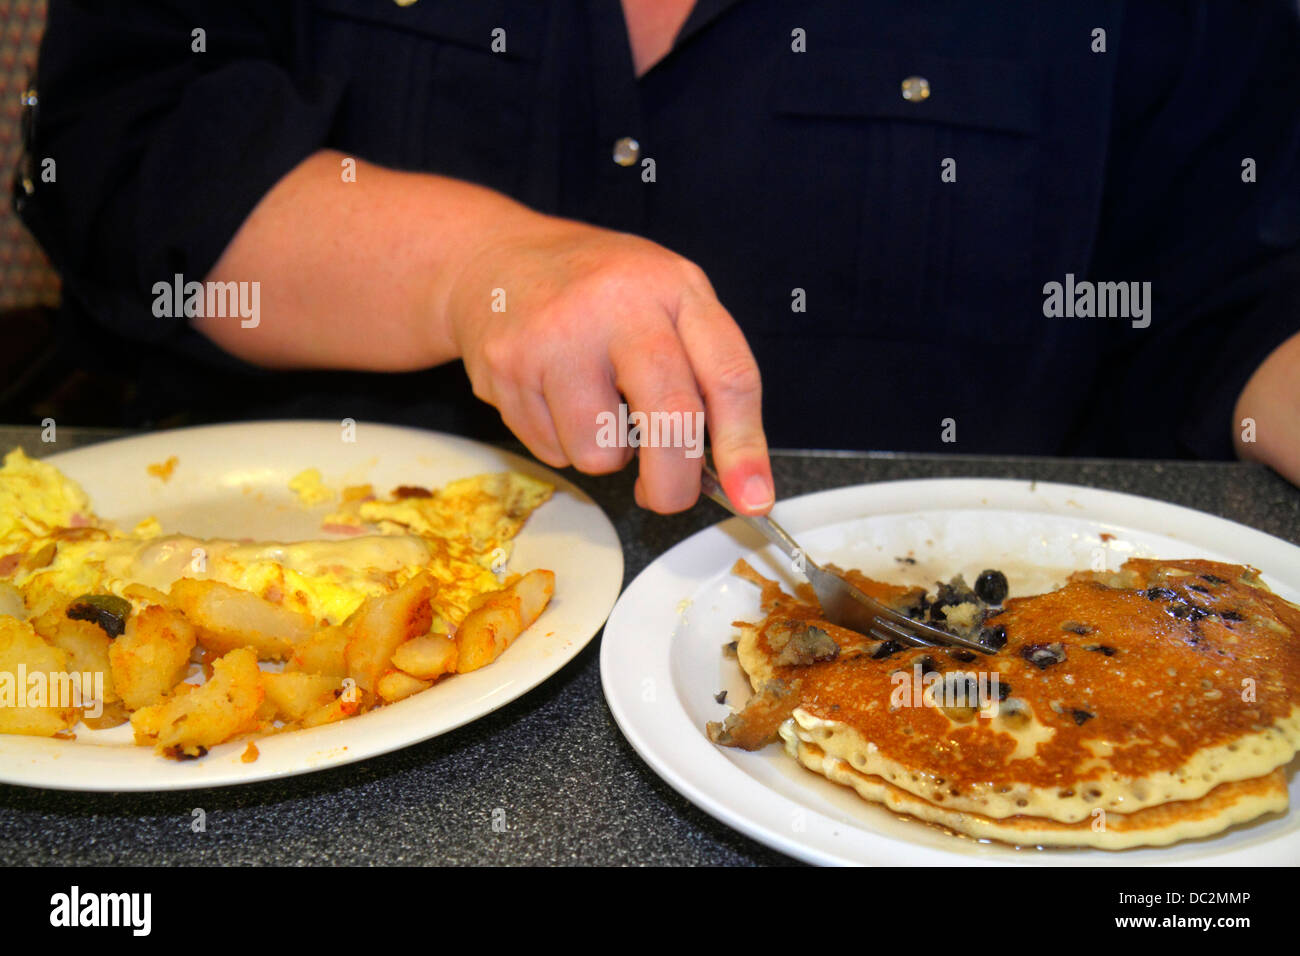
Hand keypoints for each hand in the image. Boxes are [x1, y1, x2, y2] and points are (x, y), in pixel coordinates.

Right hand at [440, 211, 773, 513]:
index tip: (754, 497)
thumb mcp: (667, 302)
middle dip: (674, 483)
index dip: (745, 447)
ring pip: (599, 453)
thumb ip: (704, 374)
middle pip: (670, 418)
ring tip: (593, 406)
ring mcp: (556, 336)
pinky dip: (561, 442)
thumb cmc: (599, 292)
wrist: (496, 256)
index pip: (728, 376)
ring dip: (604, 454)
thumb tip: (735, 475)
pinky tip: (554, 396)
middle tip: (668, 496)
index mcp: (674, 288)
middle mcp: (618, 305)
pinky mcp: (506, 368)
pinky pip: (551, 451)